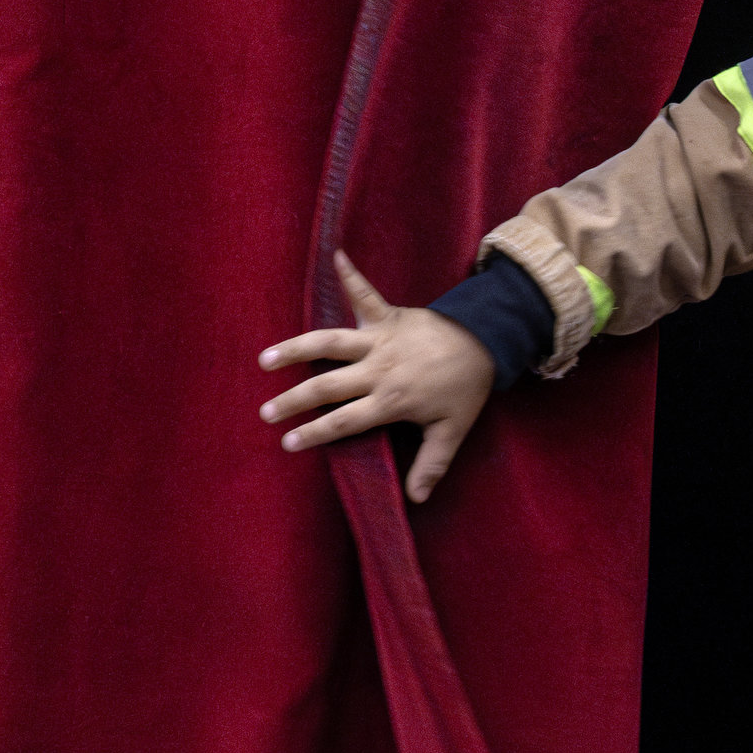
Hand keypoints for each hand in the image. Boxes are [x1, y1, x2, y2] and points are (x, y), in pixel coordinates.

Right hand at [257, 252, 497, 502]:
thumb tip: (415, 499)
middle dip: (294, 401)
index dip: (315, 434)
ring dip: (296, 349)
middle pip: (327, 387)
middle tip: (266, 412)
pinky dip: (349, 273)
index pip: (344, 422)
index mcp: (391, 400)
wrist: (487, 343)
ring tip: (265, 359)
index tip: (288, 442)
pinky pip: (364, 292)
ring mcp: (380, 339)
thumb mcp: (453, 430)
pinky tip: (332, 254)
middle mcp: (378, 369)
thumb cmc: (466, 388)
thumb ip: (432, 464)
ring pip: (330, 343)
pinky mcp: (388, 314)